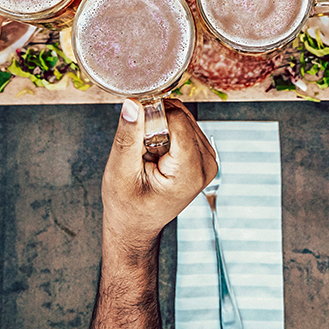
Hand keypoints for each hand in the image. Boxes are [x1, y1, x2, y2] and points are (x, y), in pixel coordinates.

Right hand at [101, 98, 216, 260]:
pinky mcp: (202, 154)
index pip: (177, 119)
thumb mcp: (120, 171)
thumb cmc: (127, 206)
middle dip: (155, 125)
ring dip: (159, 128)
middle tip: (141, 151)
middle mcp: (206, 164)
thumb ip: (129, 136)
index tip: (136, 137)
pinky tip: (155, 154)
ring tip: (148, 155)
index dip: (151, 118)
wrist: (136, 225)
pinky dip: (165, 132)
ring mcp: (208, 159)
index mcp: (190, 171)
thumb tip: (133, 103)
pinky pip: (183, 125)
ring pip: (181, 117)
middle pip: (180, 116)